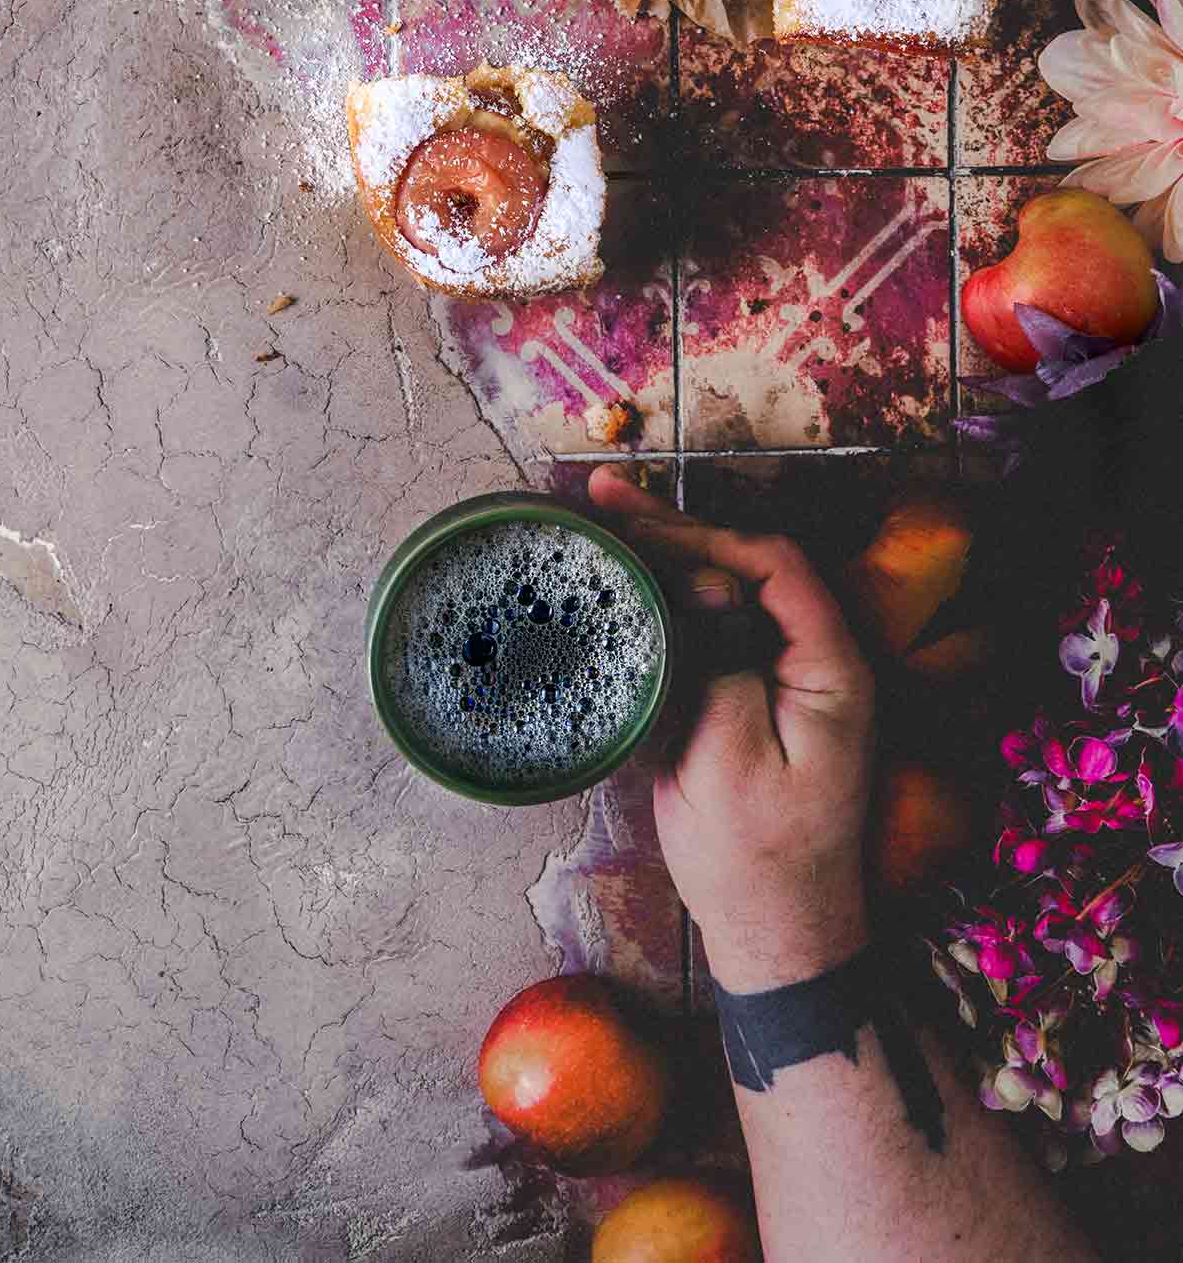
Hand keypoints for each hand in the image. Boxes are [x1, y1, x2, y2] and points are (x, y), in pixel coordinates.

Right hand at [588, 467, 875, 993]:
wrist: (775, 934)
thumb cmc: (755, 858)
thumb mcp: (729, 759)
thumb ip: (721, 660)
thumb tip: (701, 581)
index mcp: (830, 668)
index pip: (773, 564)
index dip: (703, 532)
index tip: (637, 524)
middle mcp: (815, 661)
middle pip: (749, 565)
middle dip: (676, 528)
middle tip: (603, 499)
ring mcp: (784, 679)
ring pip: (728, 591)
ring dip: (667, 553)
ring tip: (603, 522)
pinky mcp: (752, 699)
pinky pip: (714, 628)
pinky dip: (667, 598)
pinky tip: (624, 582)